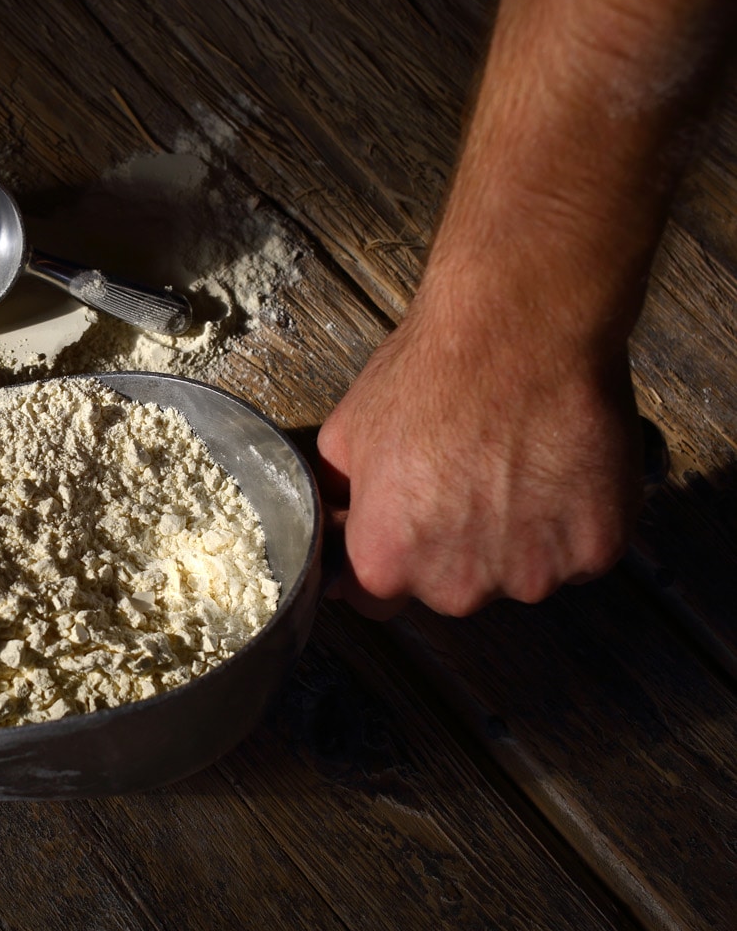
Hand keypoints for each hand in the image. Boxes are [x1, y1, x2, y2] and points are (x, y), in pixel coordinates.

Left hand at [316, 295, 644, 618]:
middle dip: (453, 548)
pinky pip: (580, 552)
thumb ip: (339, 496)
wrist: (519, 330)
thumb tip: (334, 521)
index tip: (403, 530)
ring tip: (516, 465)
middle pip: (451, 589)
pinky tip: (559, 467)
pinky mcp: (596, 549)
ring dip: (519, 537)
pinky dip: (575, 521)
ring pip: (520, 573)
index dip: (387, 559)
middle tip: (465, 480)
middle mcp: (457, 585)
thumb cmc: (432, 374)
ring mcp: (533, 572)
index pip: (376, 599)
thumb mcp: (347, 433)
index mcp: (387, 561)